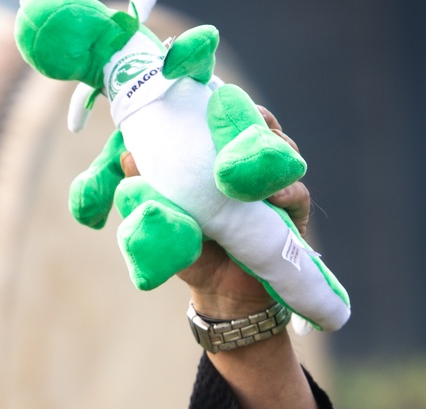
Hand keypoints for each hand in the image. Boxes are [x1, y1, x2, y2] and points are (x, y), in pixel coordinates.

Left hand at [120, 107, 310, 319]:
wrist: (221, 298)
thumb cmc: (195, 251)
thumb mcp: (167, 220)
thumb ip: (151, 189)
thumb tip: (127, 155)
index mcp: (223, 160)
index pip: (230, 119)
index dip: (224, 103)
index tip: (210, 93)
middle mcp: (253, 167)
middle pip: (261, 125)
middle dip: (251, 116)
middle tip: (233, 120)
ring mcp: (277, 187)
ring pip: (283, 151)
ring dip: (269, 148)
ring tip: (248, 157)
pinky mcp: (295, 214)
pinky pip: (297, 193)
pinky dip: (286, 190)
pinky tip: (272, 195)